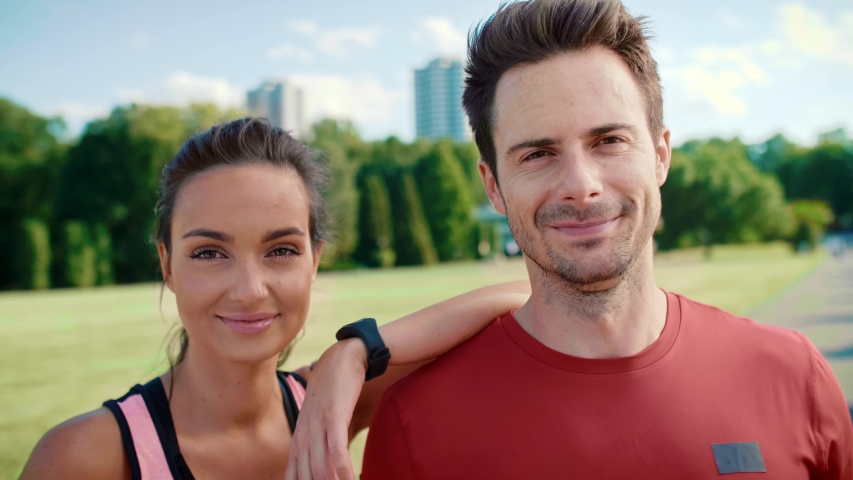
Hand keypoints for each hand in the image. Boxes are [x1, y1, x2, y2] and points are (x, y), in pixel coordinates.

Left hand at [285, 339, 366, 479]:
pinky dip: (342, 470)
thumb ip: (324, 445)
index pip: (294, 478)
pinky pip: (336, 451)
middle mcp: (303, 437)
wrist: (343, 358)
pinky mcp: (333, 418)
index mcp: (299, 441)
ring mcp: (316, 428)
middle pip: (305, 478)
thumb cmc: (335, 392)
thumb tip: (331, 467)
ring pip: (319, 469)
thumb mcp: (323, 421)